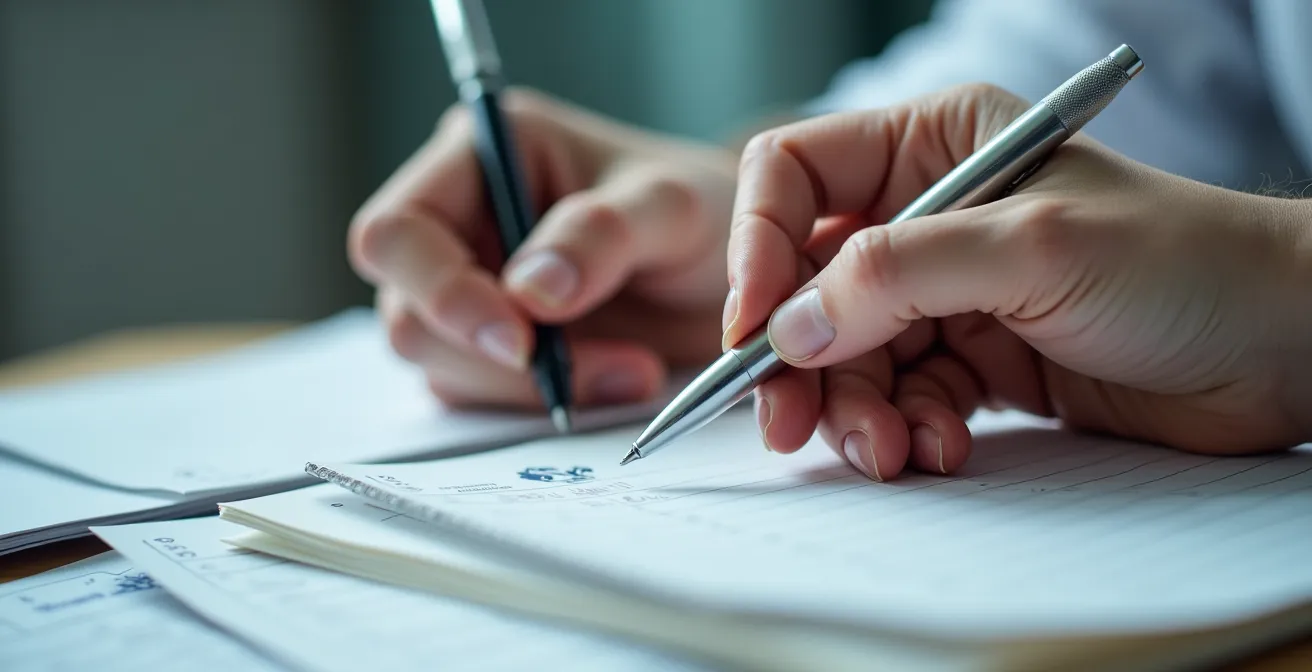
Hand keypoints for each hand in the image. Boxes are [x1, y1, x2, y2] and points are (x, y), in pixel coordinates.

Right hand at [349, 89, 736, 409]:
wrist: (742, 270)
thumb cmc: (699, 211)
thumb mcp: (671, 206)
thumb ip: (601, 235)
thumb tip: (528, 293)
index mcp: (481, 154)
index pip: (398, 230)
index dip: (439, 291)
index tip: (520, 339)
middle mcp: (458, 220)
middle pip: (405, 311)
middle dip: (483, 356)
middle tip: (566, 376)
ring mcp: (468, 288)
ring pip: (440, 365)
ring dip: (527, 389)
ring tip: (632, 371)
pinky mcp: (489, 346)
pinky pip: (482, 396)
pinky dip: (546, 404)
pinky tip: (620, 380)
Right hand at [725, 83, 1311, 479]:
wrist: (1279, 350)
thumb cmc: (1182, 263)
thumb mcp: (1031, 248)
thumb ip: (898, 276)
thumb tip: (788, 324)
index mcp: (936, 145)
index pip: (798, 177)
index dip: (760, 247)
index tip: (753, 326)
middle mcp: (930, 213)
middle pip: (811, 281)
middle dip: (800, 358)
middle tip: (788, 425)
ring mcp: (949, 290)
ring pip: (851, 352)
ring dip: (856, 410)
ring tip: (888, 452)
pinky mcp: (973, 357)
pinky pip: (902, 395)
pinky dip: (907, 429)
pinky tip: (939, 449)